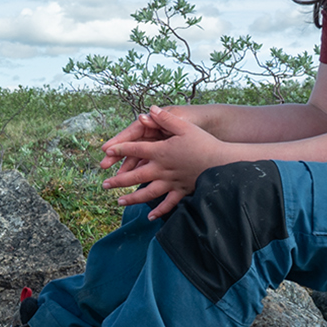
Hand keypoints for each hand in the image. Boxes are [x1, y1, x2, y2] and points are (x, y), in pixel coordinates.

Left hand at [100, 105, 225, 218]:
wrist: (222, 162)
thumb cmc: (204, 142)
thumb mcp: (184, 126)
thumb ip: (165, 119)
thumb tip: (149, 110)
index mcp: (160, 151)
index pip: (135, 149)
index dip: (119, 149)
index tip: (107, 152)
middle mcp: (162, 169)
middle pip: (135, 175)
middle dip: (118, 180)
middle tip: (104, 184)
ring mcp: (170, 182)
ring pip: (146, 193)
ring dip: (131, 198)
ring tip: (119, 202)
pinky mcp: (182, 191)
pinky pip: (168, 204)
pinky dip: (159, 211)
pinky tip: (150, 217)